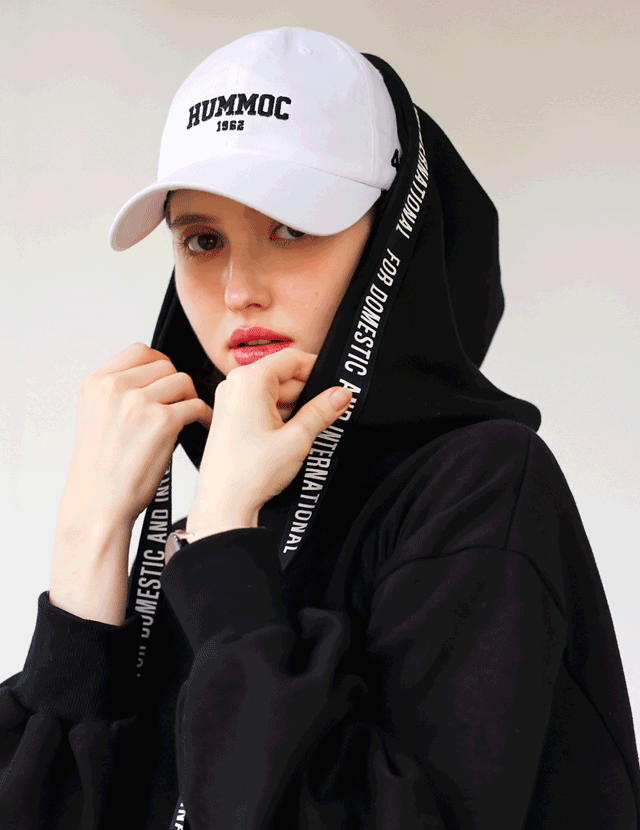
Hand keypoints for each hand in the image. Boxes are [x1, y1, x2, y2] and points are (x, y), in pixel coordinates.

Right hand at [58, 342, 212, 530]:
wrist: (98, 503)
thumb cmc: (101, 468)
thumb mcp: (96, 416)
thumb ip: (120, 392)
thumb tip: (158, 377)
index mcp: (96, 383)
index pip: (139, 350)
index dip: (159, 364)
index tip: (166, 381)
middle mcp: (115, 387)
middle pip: (165, 364)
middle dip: (176, 384)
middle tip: (180, 404)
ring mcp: (139, 402)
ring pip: (183, 382)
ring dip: (190, 398)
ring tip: (188, 416)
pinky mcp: (163, 422)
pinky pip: (197, 406)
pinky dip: (204, 416)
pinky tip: (201, 425)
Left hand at [186, 348, 350, 537]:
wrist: (223, 504)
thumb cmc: (248, 473)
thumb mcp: (297, 438)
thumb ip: (322, 411)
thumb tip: (340, 395)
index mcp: (249, 380)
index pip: (292, 358)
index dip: (317, 369)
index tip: (335, 385)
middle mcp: (234, 385)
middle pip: (282, 374)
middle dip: (307, 391)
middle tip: (329, 410)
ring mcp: (230, 402)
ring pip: (273, 392)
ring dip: (294, 406)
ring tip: (309, 429)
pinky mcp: (230, 418)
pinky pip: (261, 405)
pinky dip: (279, 415)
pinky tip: (291, 435)